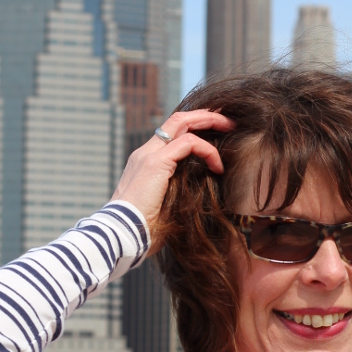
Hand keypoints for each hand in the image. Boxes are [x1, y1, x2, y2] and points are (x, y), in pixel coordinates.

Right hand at [110, 110, 234, 247]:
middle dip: (206, 115)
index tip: (218, 133)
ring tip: (230, 129)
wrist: (121, 236)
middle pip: (178, 119)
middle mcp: (145, 153)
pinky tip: (218, 167)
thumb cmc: (142, 231)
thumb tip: (200, 198)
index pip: (171, 133)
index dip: (195, 128)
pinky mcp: (155, 163)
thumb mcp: (164, 209)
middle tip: (228, 120)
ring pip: (182, 122)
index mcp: (145, 163)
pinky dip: (208, 151)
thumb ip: (178, 196)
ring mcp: (148, 155)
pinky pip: (189, 143)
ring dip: (210, 122)